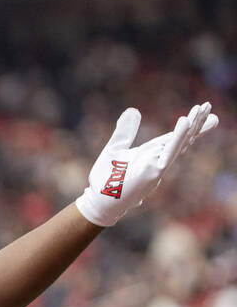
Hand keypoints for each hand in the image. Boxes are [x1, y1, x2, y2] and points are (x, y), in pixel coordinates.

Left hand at [75, 102, 217, 226]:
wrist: (99, 201)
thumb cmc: (105, 180)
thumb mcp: (115, 148)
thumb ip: (126, 131)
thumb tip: (133, 110)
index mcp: (150, 154)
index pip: (174, 137)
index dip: (189, 124)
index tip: (202, 109)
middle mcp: (157, 160)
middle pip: (182, 138)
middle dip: (197, 122)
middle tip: (208, 104)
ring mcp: (158, 166)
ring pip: (180, 143)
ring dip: (193, 125)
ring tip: (203, 107)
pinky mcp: (154, 173)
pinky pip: (169, 153)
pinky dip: (178, 137)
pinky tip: (186, 121)